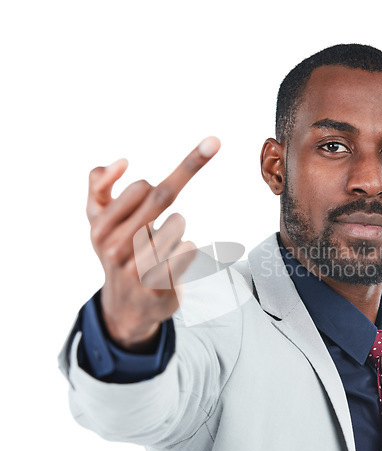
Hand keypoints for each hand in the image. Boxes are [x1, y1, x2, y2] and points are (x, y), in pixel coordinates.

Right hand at [86, 137, 220, 351]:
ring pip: (178, 223)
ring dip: (175, 229)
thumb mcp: (96, 219)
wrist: (125, 306)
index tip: (215, 143)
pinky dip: (187, 249)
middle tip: (159, 212)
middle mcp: (115, 246)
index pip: (142, 186)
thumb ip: (97, 185)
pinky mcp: (159, 285)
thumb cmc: (116, 252)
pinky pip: (189, 249)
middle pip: (161, 197)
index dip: (183, 167)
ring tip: (158, 246)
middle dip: (170, 196)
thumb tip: (119, 162)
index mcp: (100, 224)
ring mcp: (136, 267)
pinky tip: (171, 262)